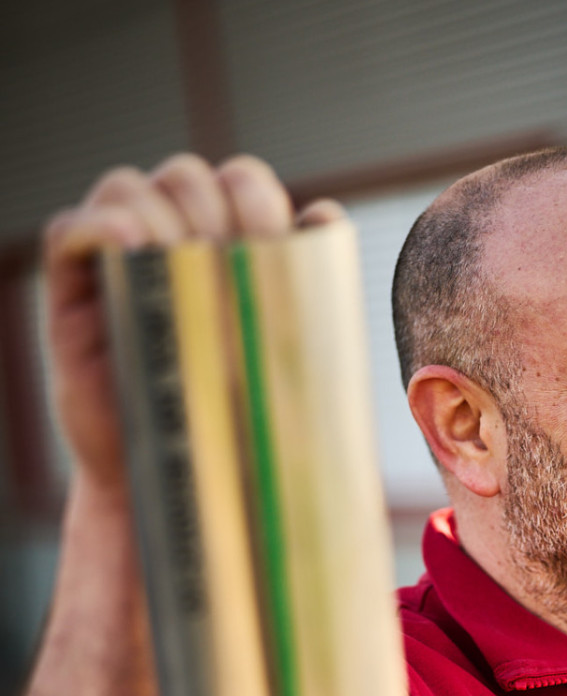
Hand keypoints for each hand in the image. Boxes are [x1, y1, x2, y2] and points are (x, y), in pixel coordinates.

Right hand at [42, 154, 344, 496]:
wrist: (187, 477)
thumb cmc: (249, 412)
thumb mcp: (294, 351)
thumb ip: (316, 289)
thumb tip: (324, 218)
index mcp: (232, 245)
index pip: (241, 181)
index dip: (259, 198)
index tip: (276, 242)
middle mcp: (174, 241)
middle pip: (187, 175)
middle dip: (215, 205)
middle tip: (230, 258)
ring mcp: (121, 261)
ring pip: (129, 188)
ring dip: (162, 212)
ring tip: (181, 259)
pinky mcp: (75, 290)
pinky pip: (70, 231)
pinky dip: (100, 226)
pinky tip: (134, 246)